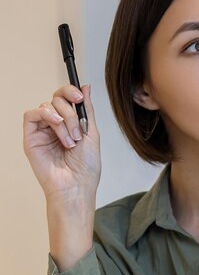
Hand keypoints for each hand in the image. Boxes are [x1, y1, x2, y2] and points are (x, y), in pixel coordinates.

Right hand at [23, 84, 100, 270]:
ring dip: (63, 120)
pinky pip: (32, 114)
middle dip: (71, 111)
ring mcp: (42, 132)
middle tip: (79, 130)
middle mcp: (54, 126)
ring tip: (71, 141)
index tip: (80, 96)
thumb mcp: (92, 134)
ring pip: (47, 106)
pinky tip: (58, 130)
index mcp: (69, 124)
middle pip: (56, 99)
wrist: (76, 187)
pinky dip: (47, 117)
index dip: (71, 92)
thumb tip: (86, 86)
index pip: (65, 99)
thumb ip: (88, 110)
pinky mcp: (30, 138)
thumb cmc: (86, 168)